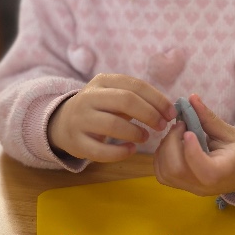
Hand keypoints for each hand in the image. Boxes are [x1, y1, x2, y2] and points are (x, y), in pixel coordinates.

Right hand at [47, 73, 175, 161]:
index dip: (157, 99)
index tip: (171, 113)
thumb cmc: (100, 109)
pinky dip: (120, 152)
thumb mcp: (114, 96)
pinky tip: (130, 150)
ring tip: (145, 138)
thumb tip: (168, 109)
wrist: (63, 123)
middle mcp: (89, 97)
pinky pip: (101, 150)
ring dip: (135, 132)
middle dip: (149, 114)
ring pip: (113, 124)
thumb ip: (137, 99)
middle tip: (161, 126)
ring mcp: (80, 119)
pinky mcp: (76, 142)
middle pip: (125, 100)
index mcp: (102, 81)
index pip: (135, 85)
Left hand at [153, 94, 234, 195]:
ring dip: (164, 148)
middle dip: (172, 142)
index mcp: (222, 172)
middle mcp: (203, 186)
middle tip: (181, 125)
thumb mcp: (229, 132)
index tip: (188, 131)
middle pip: (176, 170)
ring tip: (177, 133)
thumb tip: (191, 98)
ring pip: (164, 173)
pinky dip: (161, 155)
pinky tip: (173, 143)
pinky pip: (162, 174)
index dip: (192, 151)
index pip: (205, 171)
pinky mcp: (181, 186)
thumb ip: (208, 118)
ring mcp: (190, 188)